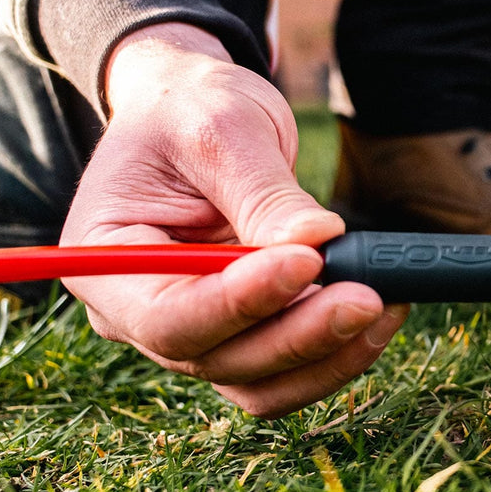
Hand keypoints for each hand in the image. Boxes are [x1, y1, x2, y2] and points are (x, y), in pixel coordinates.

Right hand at [60, 23, 406, 416]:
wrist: (196, 114)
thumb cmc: (191, 111)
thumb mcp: (220, 129)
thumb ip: (263, 191)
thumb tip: (318, 244)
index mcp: (104, 259)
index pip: (165, 313)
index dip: (238, 302)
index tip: (306, 263)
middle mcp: (137, 313)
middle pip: (217, 357)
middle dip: (298, 334)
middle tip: (367, 295)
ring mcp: (192, 332)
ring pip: (259, 380)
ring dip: (328, 354)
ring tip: (385, 300)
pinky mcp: (240, 337)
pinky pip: (287, 371)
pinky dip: (337, 353)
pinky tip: (381, 311)